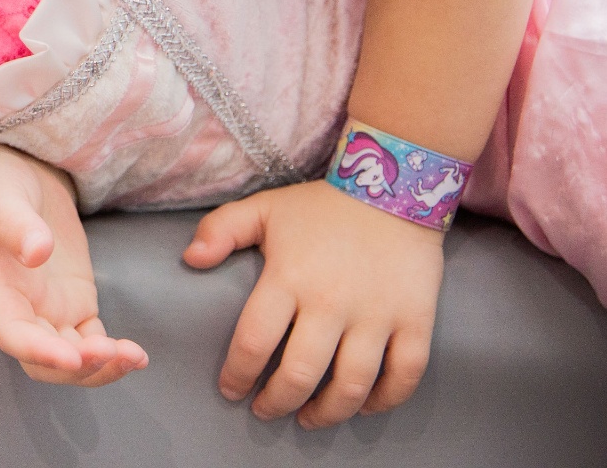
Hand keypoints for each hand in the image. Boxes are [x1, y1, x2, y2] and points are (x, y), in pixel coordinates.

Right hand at [0, 142, 148, 385]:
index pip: (12, 334)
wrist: (4, 174)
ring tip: (134, 356)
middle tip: (110, 351)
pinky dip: (113, 355)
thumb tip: (38, 251)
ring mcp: (51, 308)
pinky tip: (136, 354)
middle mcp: (22, 307)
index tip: (72, 356)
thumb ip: (14, 223)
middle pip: (44, 363)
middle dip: (77, 368)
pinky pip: (93, 340)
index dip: (39, 352)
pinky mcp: (76, 300)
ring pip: (73, 359)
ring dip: (101, 367)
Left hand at [184, 180, 443, 427]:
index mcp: (288, 277)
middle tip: (266, 411)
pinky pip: (404, 375)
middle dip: (277, 402)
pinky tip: (364, 406)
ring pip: (352, 385)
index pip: (254, 341)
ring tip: (309, 418)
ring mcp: (377, 315)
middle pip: (300, 373)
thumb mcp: (263, 208)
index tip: (230, 390)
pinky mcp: (416, 320)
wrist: (394, 188)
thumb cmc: (321, 206)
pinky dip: (385, 401)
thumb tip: (190, 260)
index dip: (237, 374)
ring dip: (327, 412)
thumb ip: (220, 230)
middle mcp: (331, 302)